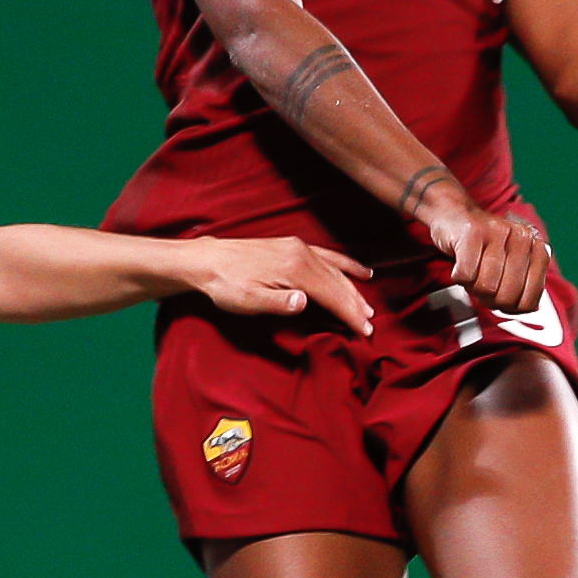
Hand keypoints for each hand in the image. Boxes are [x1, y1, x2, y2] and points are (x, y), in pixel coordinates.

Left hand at [184, 237, 374, 333]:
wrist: (207, 260)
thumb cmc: (226, 285)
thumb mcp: (248, 300)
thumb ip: (278, 302)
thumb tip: (305, 302)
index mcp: (294, 269)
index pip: (331, 295)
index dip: (350, 314)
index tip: (366, 330)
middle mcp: (301, 254)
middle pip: (337, 283)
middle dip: (356, 305)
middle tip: (371, 324)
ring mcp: (298, 247)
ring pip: (335, 270)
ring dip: (353, 289)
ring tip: (367, 307)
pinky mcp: (293, 246)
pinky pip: (328, 256)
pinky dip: (346, 264)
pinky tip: (360, 271)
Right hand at [409, 180, 556, 313]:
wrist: (456, 215)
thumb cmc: (484, 245)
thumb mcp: (511, 262)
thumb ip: (523, 284)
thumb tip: (527, 310)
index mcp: (535, 247)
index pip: (530, 298)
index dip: (513, 308)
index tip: (504, 304)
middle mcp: (521, 237)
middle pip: (507, 295)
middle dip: (491, 300)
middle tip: (483, 290)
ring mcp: (497, 232)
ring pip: (486, 287)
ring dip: (473, 287)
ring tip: (472, 275)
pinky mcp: (473, 233)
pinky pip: (465, 275)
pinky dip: (459, 277)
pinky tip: (461, 266)